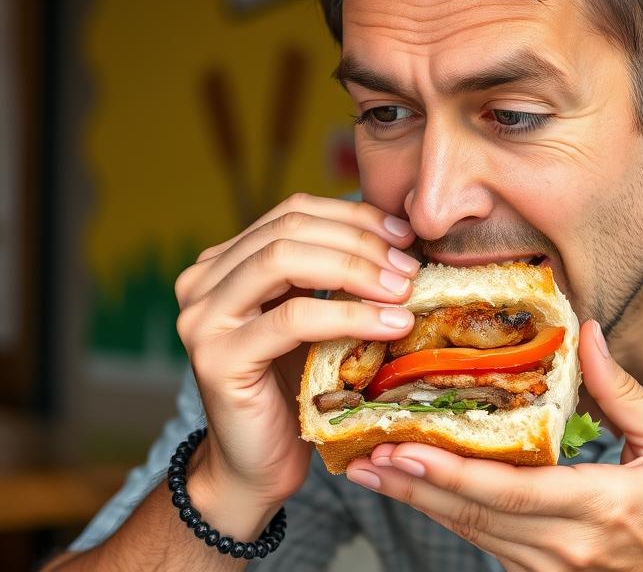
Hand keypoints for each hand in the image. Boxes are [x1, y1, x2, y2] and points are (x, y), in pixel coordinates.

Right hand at [174, 194, 420, 532]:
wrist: (255, 464)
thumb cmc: (293, 387)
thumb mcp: (316, 317)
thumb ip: (334, 274)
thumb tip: (401, 236)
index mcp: (224, 261)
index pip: (294, 212)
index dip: (353, 216)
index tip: (404, 235)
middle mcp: (201, 281)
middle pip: (289, 228)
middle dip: (359, 241)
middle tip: (408, 267)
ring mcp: (202, 317)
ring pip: (285, 261)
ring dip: (357, 270)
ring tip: (404, 291)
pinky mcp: (217, 357)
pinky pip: (293, 318)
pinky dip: (350, 315)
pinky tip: (391, 324)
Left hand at [346, 320, 642, 570]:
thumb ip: (622, 390)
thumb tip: (585, 334)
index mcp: (601, 505)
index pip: (513, 492)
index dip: (454, 474)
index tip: (406, 451)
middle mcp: (566, 546)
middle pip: (477, 515)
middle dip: (415, 485)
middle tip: (366, 456)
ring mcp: (551, 569)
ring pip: (473, 533)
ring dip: (420, 501)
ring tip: (374, 471)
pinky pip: (486, 542)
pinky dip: (448, 514)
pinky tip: (418, 490)